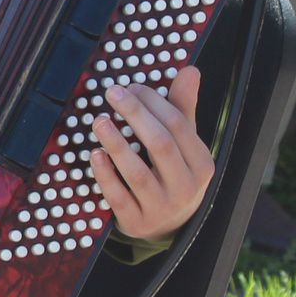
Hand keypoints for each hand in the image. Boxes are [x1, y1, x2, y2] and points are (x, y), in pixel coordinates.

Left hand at [89, 66, 214, 241]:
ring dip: (116, 144)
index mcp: (201, 164)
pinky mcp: (136, 222)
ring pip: (137, 173)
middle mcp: (185, 187)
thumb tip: (190, 70)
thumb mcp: (184, 145)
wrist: (170, 226)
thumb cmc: (174, 174)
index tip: (132, 87)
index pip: (178, 126)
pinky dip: (105, 175)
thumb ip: (183, 109)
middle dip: (135, 115)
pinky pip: (118, 197)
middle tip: (113, 93)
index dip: (153, 102)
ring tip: (99, 121)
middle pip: (160, 145)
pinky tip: (94, 155)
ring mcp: (161, 208)